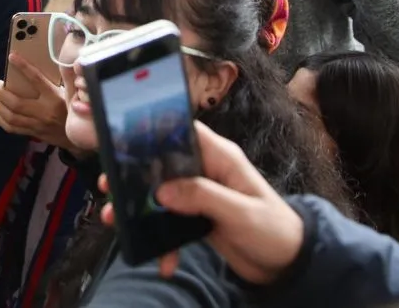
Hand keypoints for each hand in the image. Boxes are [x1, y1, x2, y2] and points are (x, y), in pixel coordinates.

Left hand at [0, 53, 71, 149]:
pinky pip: (12, 128)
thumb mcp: (72, 93)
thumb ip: (66, 79)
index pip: (36, 80)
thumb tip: (64, 61)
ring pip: (11, 117)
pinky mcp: (33, 134)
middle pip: (16, 103)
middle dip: (2, 92)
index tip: (12, 57)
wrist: (79, 137)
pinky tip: (1, 112)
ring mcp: (37, 125)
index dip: (23, 67)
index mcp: (54, 98)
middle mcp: (44, 112)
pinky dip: (2, 120)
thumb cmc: (74, 110)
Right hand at [98, 122, 304, 284]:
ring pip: (159, 194)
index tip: (122, 141)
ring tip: (115, 220)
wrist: (290, 266)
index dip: (152, 131)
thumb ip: (203, 197)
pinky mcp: (196, 218)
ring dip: (138, 209)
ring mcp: (199, 194)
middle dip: (133, 176)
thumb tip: (161, 190)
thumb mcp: (240, 212)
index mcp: (219, 157)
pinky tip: (163, 262)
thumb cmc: (275, 230)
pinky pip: (169, 223)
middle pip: (161, 164)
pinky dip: (162, 241)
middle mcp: (205, 171)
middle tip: (108, 186)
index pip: (182, 131)